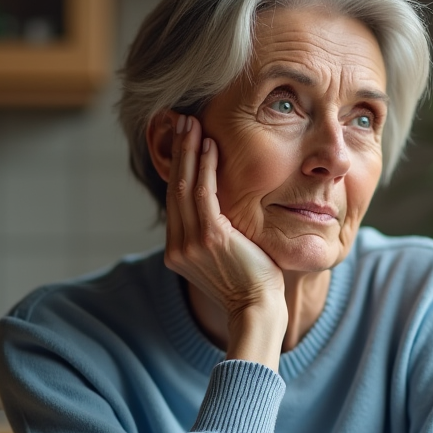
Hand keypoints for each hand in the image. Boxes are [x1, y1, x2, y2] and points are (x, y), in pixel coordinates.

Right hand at [162, 114, 287, 366]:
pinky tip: (209, 145)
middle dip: (179, 153)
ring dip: (189, 151)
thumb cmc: (253, 287)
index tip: (184, 144)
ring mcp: (190, 242)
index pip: (175, 202)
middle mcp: (178, 246)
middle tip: (182, 121)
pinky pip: (203, 193)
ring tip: (191, 123)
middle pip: (174, 189)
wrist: (258, 310)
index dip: (178, 170)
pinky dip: (205, 167)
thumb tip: (225, 217)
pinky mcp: (209, 238)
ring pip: (184, 186)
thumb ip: (217, 237)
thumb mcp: (226, 260)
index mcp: (178, 252)